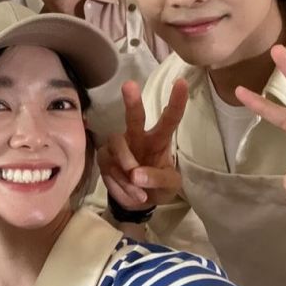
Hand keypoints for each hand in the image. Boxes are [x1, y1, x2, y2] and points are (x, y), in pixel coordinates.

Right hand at [97, 79, 187, 211]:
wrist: (137, 203)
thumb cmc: (158, 186)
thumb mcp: (169, 186)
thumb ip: (157, 178)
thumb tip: (135, 175)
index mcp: (159, 139)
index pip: (169, 119)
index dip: (176, 102)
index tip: (181, 83)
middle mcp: (138, 137)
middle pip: (135, 118)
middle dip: (132, 102)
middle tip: (129, 85)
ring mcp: (119, 146)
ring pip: (118, 146)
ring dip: (127, 166)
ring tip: (139, 192)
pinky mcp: (104, 158)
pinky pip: (109, 167)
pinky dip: (120, 185)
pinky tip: (130, 194)